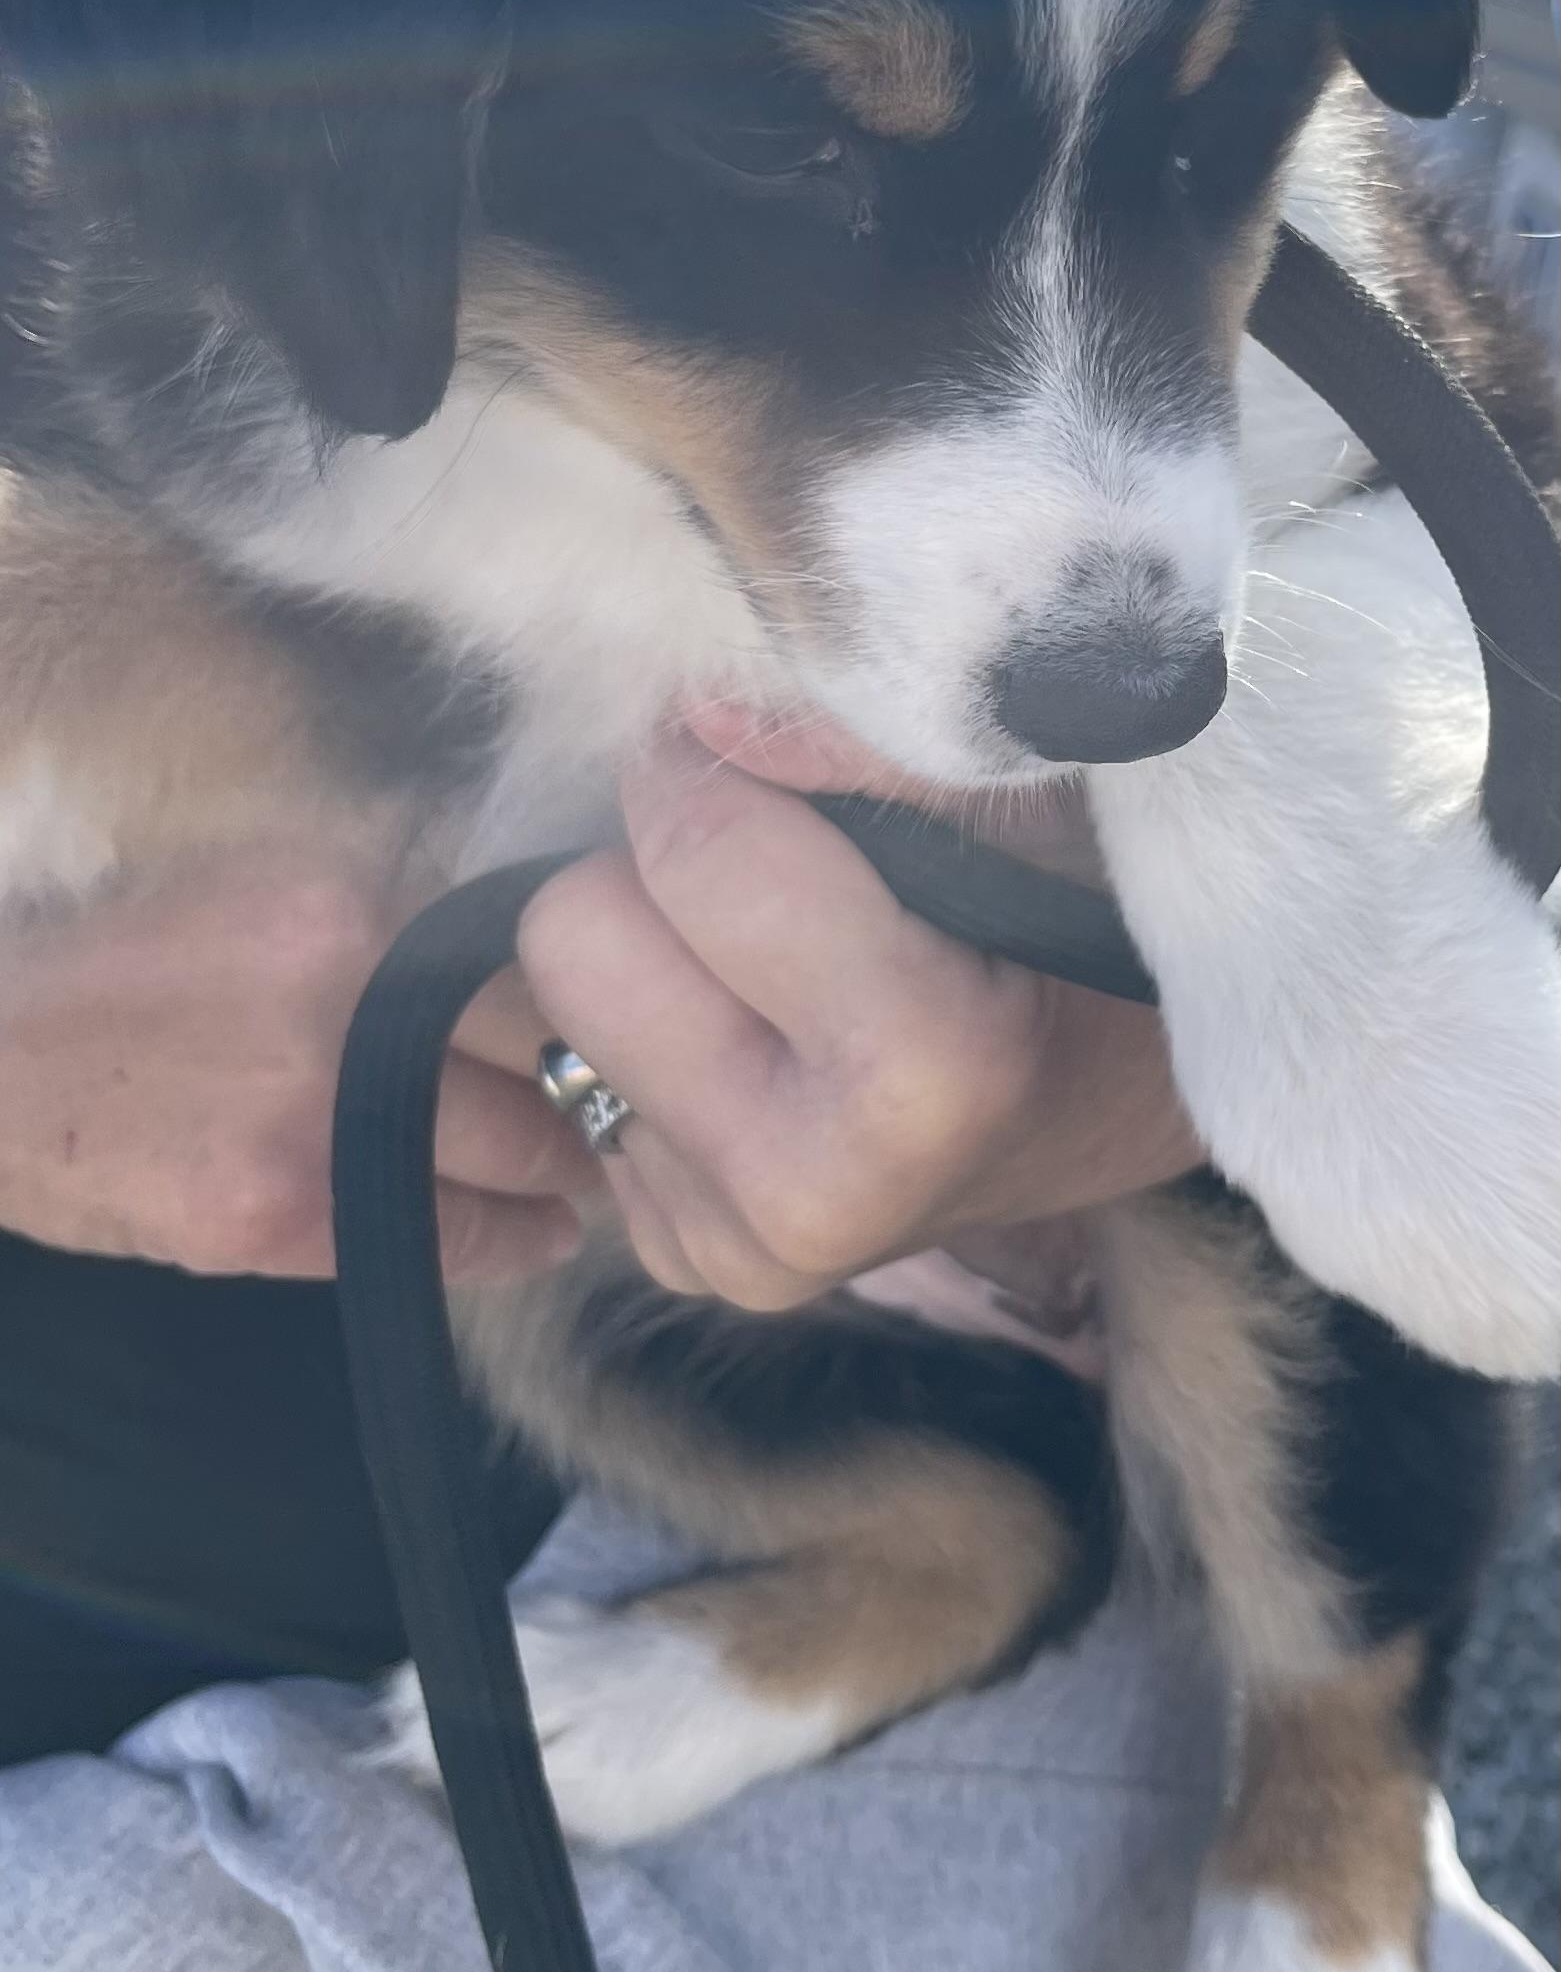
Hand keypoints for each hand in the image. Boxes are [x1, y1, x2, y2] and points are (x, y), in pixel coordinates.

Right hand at [0, 849, 595, 1279]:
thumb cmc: (132, 955)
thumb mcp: (266, 870)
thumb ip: (399, 875)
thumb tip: (539, 896)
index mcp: (354, 891)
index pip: (544, 935)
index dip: (610, 966)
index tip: (643, 985)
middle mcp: (352, 995)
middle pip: (555, 1039)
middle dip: (608, 1065)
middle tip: (645, 1079)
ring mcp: (320, 1116)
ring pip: (525, 1146)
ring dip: (577, 1155)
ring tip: (601, 1157)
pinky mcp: (283, 1215)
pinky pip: (454, 1236)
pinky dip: (517, 1236)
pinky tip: (544, 1229)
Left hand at [511, 720, 1198, 1308]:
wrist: (1123, 1093)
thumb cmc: (1093, 916)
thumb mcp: (1031, 801)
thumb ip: (873, 745)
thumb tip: (692, 708)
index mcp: (920, 1075)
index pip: (696, 849)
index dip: (713, 765)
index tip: (770, 754)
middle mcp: (807, 1193)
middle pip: (572, 937)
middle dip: (650, 867)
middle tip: (761, 863)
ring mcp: (732, 1248)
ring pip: (541, 1008)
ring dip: (635, 950)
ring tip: (760, 954)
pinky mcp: (683, 1263)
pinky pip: (566, 1082)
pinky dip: (643, 1031)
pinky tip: (752, 1033)